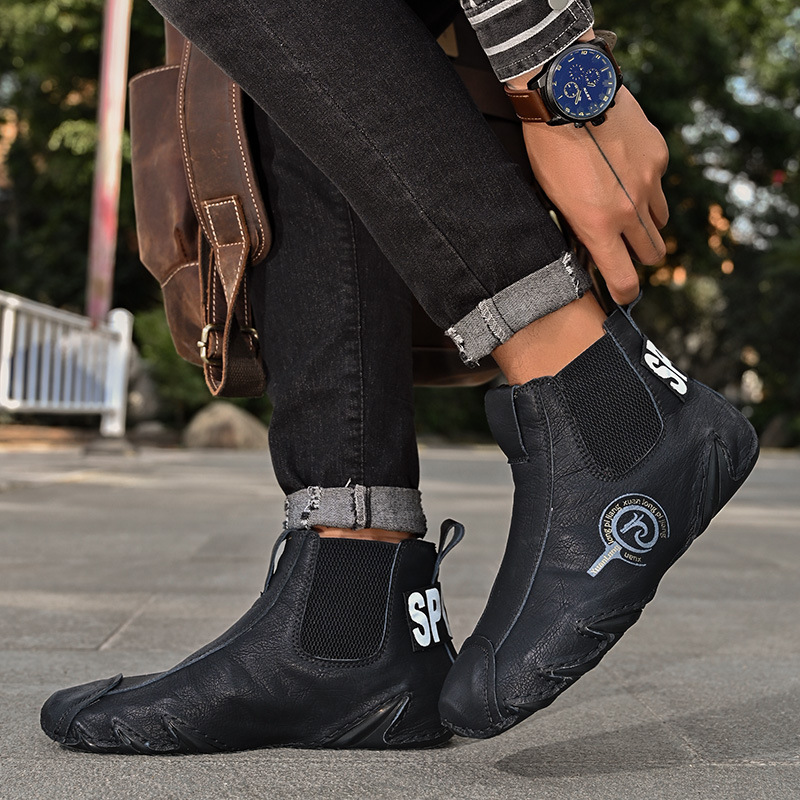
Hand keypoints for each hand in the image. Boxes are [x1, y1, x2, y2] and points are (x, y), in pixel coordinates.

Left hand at [519, 86, 669, 304]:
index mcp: (597, 225)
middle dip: (640, 257)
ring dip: (647, 223)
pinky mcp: (658, 156)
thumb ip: (579, 226)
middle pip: (653, 253)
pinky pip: (659, 185)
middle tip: (624, 249)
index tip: (622, 293)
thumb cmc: (549, 149)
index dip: (626, 293)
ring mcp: (648, 182)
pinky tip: (625, 170)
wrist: (569, 93)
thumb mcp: (553, 197)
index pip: (625, 279)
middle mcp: (629, 210)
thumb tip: (591, 245)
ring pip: (661, 222)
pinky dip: (647, 187)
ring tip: (624, 208)